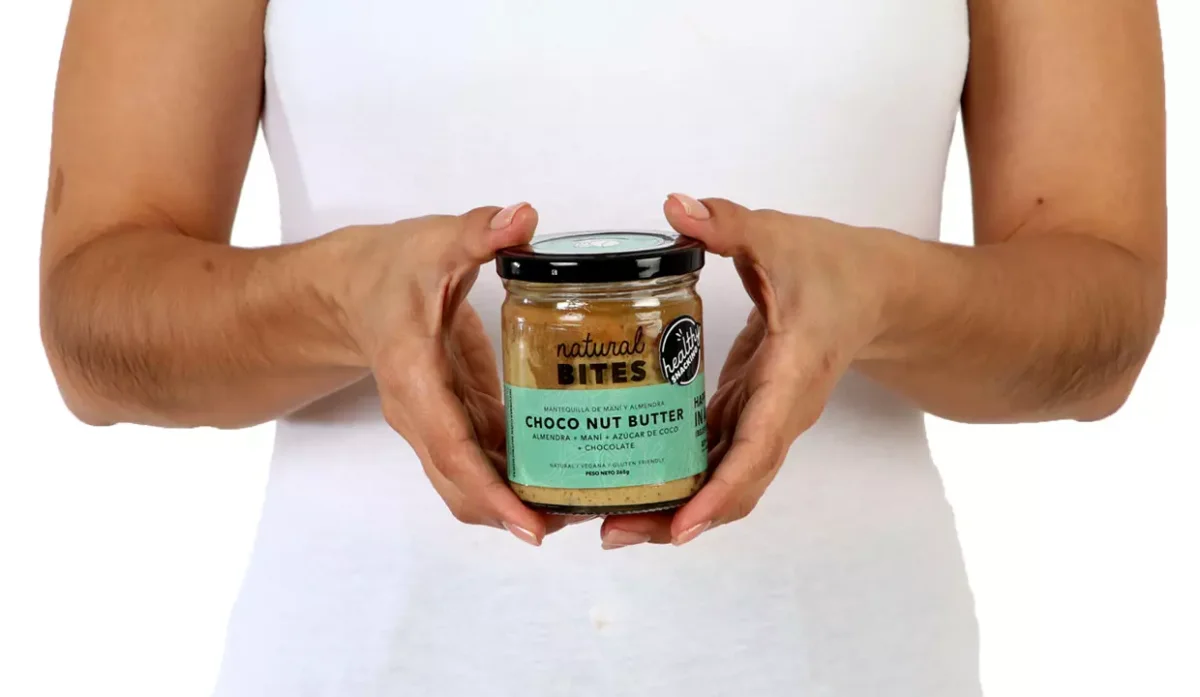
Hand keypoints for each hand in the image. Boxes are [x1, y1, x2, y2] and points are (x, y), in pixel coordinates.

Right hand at [324, 203, 565, 545]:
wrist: (348, 288)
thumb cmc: (387, 269)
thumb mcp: (433, 242)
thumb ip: (479, 232)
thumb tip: (523, 218)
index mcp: (413, 377)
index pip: (452, 449)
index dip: (492, 491)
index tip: (530, 526)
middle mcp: (418, 413)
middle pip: (461, 484)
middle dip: (514, 512)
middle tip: (576, 517)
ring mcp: (431, 421)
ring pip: (467, 483)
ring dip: (514, 503)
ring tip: (576, 506)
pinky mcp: (448, 417)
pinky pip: (477, 461)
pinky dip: (511, 477)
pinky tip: (557, 476)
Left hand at [600, 195, 896, 548]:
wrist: (879, 289)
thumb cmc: (838, 269)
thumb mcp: (782, 238)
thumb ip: (729, 223)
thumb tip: (676, 207)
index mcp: (792, 378)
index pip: (758, 448)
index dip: (718, 492)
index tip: (682, 525)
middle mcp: (781, 413)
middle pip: (735, 486)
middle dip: (680, 518)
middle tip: (616, 531)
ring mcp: (767, 418)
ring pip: (727, 482)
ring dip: (677, 508)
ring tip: (616, 524)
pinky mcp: (752, 412)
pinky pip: (720, 459)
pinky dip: (684, 480)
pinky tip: (638, 485)